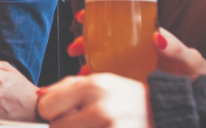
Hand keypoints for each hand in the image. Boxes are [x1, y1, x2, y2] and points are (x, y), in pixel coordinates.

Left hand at [37, 74, 151, 127]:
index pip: (46, 106)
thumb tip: (39, 96)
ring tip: (92, 127)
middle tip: (81, 124)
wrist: (167, 113)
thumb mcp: (103, 82)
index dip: (51, 112)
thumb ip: (67, 86)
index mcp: (94, 86)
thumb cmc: (130, 99)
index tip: (61, 114)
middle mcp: (102, 108)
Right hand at [67, 14, 205, 81]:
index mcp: (146, 37)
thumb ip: (177, 47)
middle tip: (74, 46)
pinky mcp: (129, 85)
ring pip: (102, 59)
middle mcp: (134, 50)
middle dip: (84, 40)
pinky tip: (91, 83)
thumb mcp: (189, 59)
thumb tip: (159, 37)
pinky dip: (96, 80)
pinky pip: (108, 80)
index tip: (81, 15)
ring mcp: (130, 67)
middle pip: (103, 40)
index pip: (118, 20)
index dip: (97, 14)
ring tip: (80, 68)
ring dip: (87, 60)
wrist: (200, 99)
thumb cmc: (195, 73)